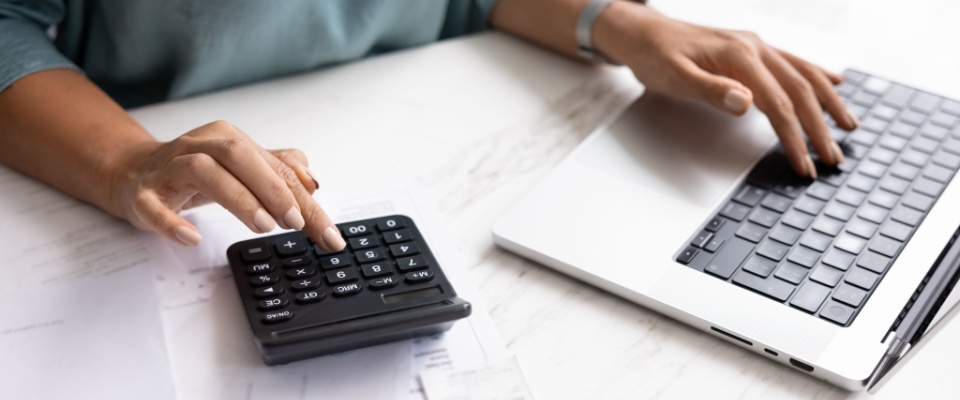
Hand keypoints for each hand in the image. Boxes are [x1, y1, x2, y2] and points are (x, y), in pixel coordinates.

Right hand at [107, 120, 346, 249]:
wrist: (133, 172)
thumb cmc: (194, 172)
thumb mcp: (240, 169)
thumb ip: (277, 171)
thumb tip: (313, 181)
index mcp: (228, 139)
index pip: (275, 168)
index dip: (305, 200)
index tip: (328, 233)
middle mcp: (200, 146)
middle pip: (239, 157)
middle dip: (273, 189)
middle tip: (295, 222)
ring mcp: (169, 169)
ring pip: (203, 171)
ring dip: (237, 198)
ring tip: (262, 226)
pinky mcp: (143, 194)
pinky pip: (153, 205)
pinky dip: (172, 222)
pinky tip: (192, 237)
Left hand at [594, 3, 859, 177]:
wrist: (642, 32)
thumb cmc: (654, 57)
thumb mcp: (674, 78)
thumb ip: (710, 91)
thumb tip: (746, 103)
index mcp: (739, 55)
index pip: (777, 103)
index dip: (794, 136)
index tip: (804, 163)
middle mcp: (755, 46)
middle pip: (799, 90)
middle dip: (819, 127)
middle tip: (833, 159)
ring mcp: (756, 45)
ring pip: (804, 74)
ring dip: (828, 102)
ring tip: (850, 126)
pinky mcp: (752, 48)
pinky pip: (794, 61)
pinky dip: (818, 74)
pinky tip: (835, 83)